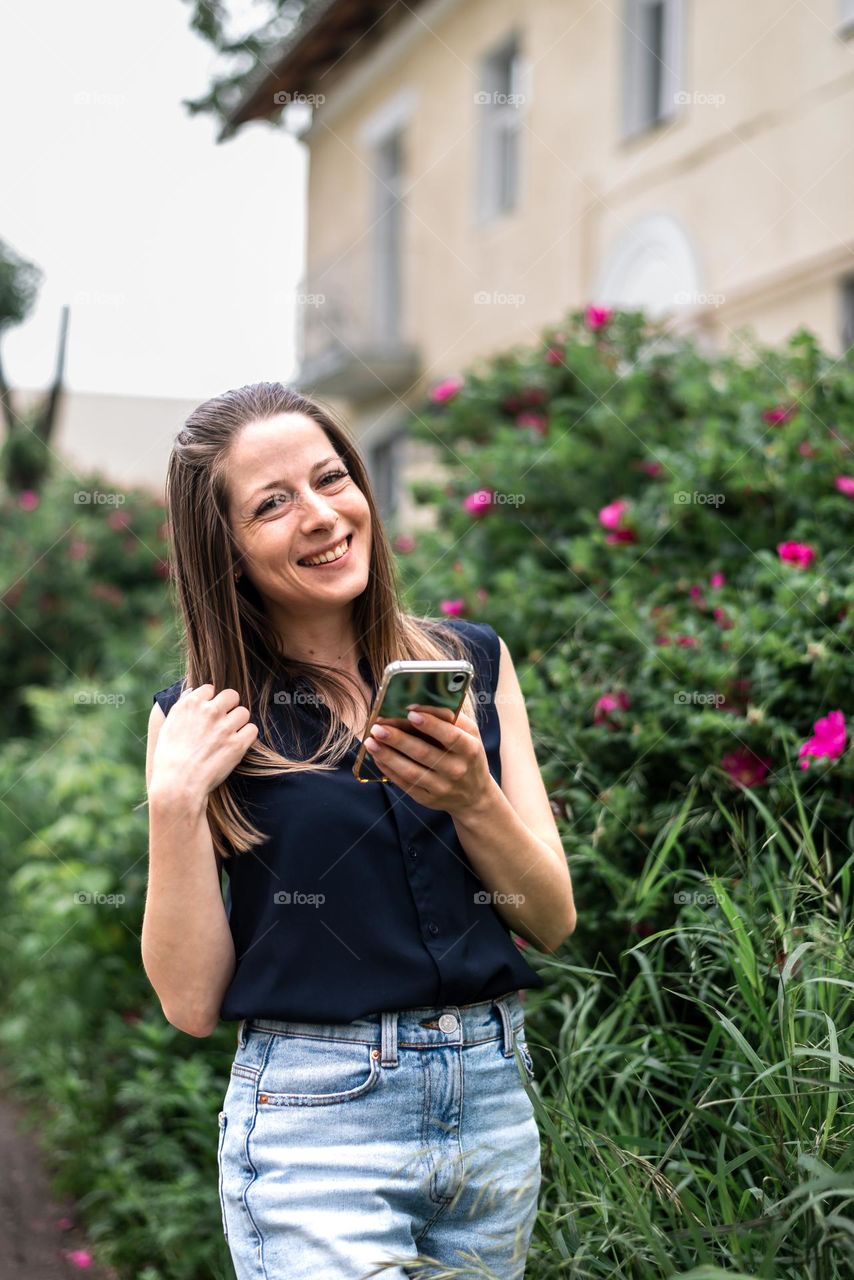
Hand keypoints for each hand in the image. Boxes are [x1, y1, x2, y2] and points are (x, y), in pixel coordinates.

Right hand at [151, 684, 258, 797]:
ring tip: (229, 736)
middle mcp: (209, 712)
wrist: (177, 784)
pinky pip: (252, 730)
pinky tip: (237, 745)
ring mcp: (225, 727)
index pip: (210, 688)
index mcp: (190, 704)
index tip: (208, 713)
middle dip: (229, 707)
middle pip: (232, 695)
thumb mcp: (167, 726)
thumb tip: (192, 691)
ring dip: (239, 722)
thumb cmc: (169, 759)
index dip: (211, 700)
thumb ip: (182, 706)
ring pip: (244, 712)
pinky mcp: (237, 744)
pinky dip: (247, 737)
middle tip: (223, 722)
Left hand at [363, 705, 492, 815]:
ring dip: (387, 755)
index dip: (431, 725)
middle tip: (378, 727)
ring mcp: (441, 787)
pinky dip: (388, 769)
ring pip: (410, 771)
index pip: (451, 736)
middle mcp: (456, 770)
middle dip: (398, 739)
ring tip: (370, 741)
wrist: (474, 796)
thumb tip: (420, 704)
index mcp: (470, 750)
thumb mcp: (470, 734)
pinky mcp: (427, 798)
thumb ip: (450, 718)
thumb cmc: (468, 756)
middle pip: (424, 753)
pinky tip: (377, 756)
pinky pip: (404, 783)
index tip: (410, 713)